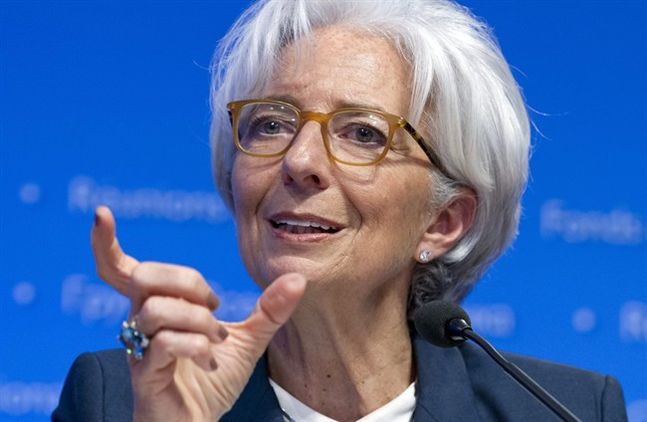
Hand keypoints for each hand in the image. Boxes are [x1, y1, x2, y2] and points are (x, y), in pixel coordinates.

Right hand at [91, 206, 306, 420]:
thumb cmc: (211, 382)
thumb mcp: (246, 341)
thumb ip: (268, 310)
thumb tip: (298, 279)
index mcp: (157, 309)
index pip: (119, 270)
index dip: (106, 243)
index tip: (102, 213)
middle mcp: (140, 325)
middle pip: (144, 276)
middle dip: (188, 282)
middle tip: (213, 306)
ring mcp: (139, 351)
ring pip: (156, 310)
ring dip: (199, 321)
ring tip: (216, 342)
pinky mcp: (145, 376)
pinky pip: (166, 343)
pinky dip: (198, 347)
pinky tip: (211, 361)